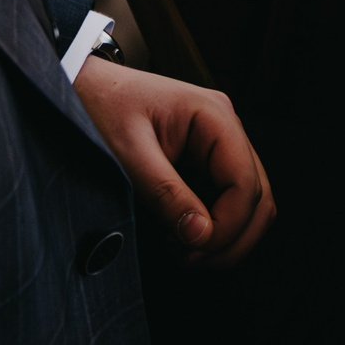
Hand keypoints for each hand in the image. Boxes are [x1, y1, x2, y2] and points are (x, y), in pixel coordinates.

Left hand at [72, 57, 273, 266]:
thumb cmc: (102, 108)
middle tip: (190, 258)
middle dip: (232, 238)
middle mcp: (226, 127)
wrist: (85, 87)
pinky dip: (215, 227)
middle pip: (259, 197)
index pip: (245, 183)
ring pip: (251, 203)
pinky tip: (182, 236)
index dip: (227, 226)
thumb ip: (165, 193)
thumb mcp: (128, 152)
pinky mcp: (209, 158)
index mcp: (214, 115)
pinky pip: (229, 200)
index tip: (192, 248)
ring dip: (227, 236)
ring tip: (185, 252)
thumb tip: (200, 236)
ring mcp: (221, 143)